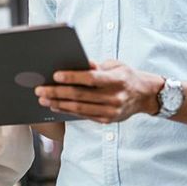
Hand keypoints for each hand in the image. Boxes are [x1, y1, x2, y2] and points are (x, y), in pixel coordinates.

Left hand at [34, 60, 164, 123]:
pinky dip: (68, 111)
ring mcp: (111, 111)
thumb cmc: (126, 76)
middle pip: (81, 95)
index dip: (72, 77)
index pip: (91, 79)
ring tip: (44, 99)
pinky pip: (84, 116)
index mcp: (117, 80)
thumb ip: (98, 67)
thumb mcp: (116, 65)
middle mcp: (115, 97)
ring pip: (80, 108)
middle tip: (40, 90)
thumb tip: (78, 65)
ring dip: (59, 104)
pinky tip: (56, 106)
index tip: (55, 75)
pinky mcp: (107, 120)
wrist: (146, 95)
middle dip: (57, 92)